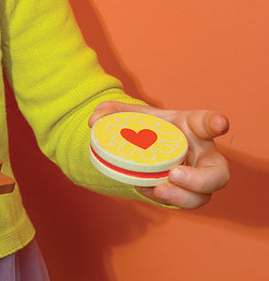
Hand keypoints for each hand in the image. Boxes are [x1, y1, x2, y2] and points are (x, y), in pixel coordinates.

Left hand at [89, 101, 229, 209]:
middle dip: (201, 179)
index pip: (208, 122)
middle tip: (175, 174)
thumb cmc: (146, 126)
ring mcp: (197, 177)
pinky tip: (146, 189)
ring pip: (203, 196)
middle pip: (218, 173)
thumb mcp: (128, 114)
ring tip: (159, 189)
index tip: (220, 123)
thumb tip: (93, 122)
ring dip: (182, 197)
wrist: (146, 145)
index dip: (216, 123)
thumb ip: (111, 111)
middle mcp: (202, 154)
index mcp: (192, 127)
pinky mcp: (186, 193)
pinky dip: (164, 199)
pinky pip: (182, 202)